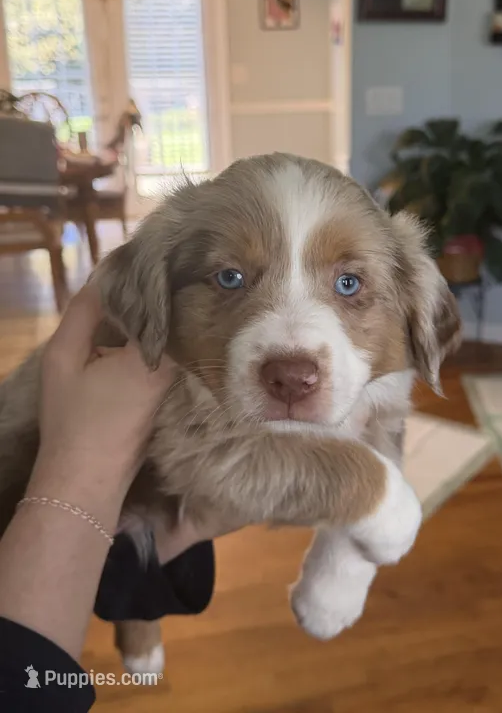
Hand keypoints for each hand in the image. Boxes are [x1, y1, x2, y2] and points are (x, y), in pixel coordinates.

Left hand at [28, 285, 174, 512]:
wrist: (89, 486)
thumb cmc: (104, 424)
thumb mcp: (138, 375)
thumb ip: (162, 341)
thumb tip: (185, 315)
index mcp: (69, 343)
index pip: (96, 293)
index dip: (126, 274)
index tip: (161, 261)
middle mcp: (75, 356)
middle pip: (110, 317)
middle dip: (143, 303)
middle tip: (180, 286)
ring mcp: (88, 380)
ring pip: (121, 343)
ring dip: (148, 332)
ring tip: (184, 314)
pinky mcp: (105, 401)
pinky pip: (129, 367)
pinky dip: (149, 358)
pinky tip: (177, 354)